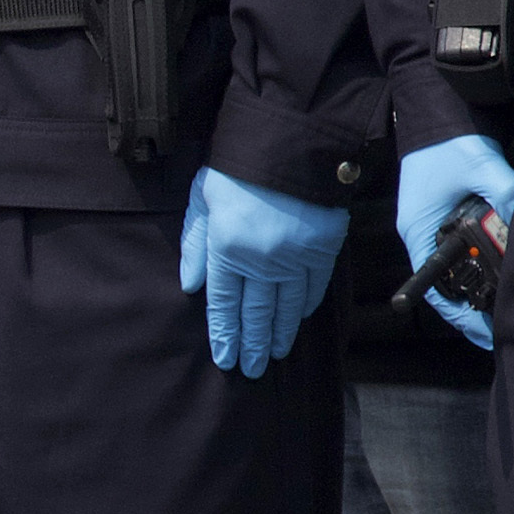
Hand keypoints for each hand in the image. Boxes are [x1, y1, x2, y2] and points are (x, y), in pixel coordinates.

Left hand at [180, 166, 349, 380]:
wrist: (291, 143)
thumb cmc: (238, 168)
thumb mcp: (203, 199)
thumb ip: (196, 244)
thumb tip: (191, 284)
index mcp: (227, 249)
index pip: (224, 303)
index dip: (224, 333)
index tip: (225, 357)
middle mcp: (261, 261)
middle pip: (255, 313)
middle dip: (252, 344)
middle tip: (252, 370)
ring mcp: (294, 258)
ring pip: (285, 307)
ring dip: (279, 334)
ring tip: (274, 356)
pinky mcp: (323, 249)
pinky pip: (313, 288)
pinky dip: (304, 308)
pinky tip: (297, 321)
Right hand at [393, 133, 513, 351]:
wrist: (436, 114)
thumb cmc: (448, 142)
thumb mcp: (479, 166)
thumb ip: (503, 192)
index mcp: (419, 229)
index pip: (432, 285)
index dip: (458, 312)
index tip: (484, 329)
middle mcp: (423, 232)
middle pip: (445, 282)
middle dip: (472, 306)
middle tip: (502, 324)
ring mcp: (434, 225)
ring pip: (455, 269)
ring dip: (477, 286)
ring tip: (504, 305)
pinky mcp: (448, 215)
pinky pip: (463, 251)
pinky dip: (482, 264)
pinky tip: (502, 271)